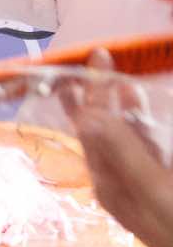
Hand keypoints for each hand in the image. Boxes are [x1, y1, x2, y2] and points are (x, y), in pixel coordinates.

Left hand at [61, 52, 172, 246]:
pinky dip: (144, 131)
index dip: (94, 91)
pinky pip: (147, 154)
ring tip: (121, 81)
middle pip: (103, 130)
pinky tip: (149, 117)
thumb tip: (87, 118)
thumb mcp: (153, 190)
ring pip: (126, 140)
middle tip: (100, 60)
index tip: (99, 56)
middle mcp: (120, 183)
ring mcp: (142, 186)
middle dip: (101, 95)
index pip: (93, 126)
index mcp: (111, 182)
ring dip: (123, 110)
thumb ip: (125, 154)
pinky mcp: (159, 186)